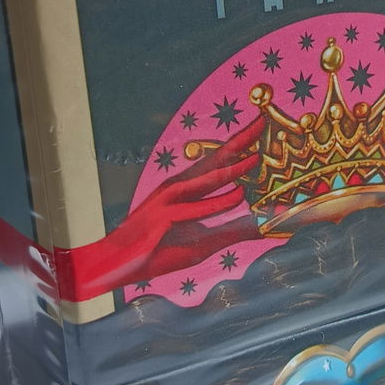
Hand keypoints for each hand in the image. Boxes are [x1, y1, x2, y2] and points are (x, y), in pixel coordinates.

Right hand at [47, 116, 263, 299]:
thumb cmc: (160, 249)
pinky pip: (196, 209)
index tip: (261, 125)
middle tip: (262, 122)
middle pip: (214, 160)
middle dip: (239, 141)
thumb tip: (266, 227)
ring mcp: (170, 200)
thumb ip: (236, 231)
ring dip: (231, 169)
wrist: (117, 262)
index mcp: (188, 189)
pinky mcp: (164, 217)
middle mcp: (180, 187)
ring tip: (255, 158)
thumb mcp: (206, 242)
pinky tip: (238, 196)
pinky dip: (217, 203)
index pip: (219, 162)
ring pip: (206, 180)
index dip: (240, 144)